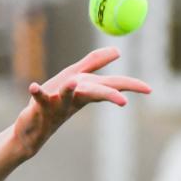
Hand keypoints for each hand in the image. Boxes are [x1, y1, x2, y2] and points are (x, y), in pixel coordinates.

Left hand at [14, 47, 150, 156]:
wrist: (31, 129)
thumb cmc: (54, 102)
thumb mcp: (74, 78)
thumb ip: (94, 63)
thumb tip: (118, 51)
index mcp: (86, 90)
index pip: (111, 86)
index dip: (130, 87)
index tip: (149, 89)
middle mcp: (74, 98)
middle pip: (94, 93)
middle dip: (108, 95)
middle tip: (123, 101)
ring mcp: (57, 104)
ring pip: (66, 97)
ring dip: (69, 90)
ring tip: (72, 83)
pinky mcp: (39, 107)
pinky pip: (39, 99)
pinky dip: (37, 93)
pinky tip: (33, 87)